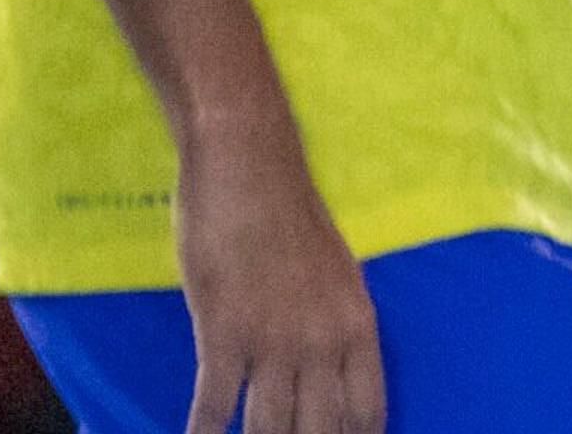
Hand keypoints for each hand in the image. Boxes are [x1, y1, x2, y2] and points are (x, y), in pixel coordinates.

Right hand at [175, 122, 383, 433]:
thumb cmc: (288, 211)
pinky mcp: (222, 330)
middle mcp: (322, 345)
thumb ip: (337, 324)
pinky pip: (215, 401)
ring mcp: (271, 341)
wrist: (247, 165)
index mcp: (357, 329)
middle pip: (320, 431)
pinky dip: (204, 432)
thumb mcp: (338, 273)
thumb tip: (331, 365)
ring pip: (270, 426)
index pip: (367, 415)